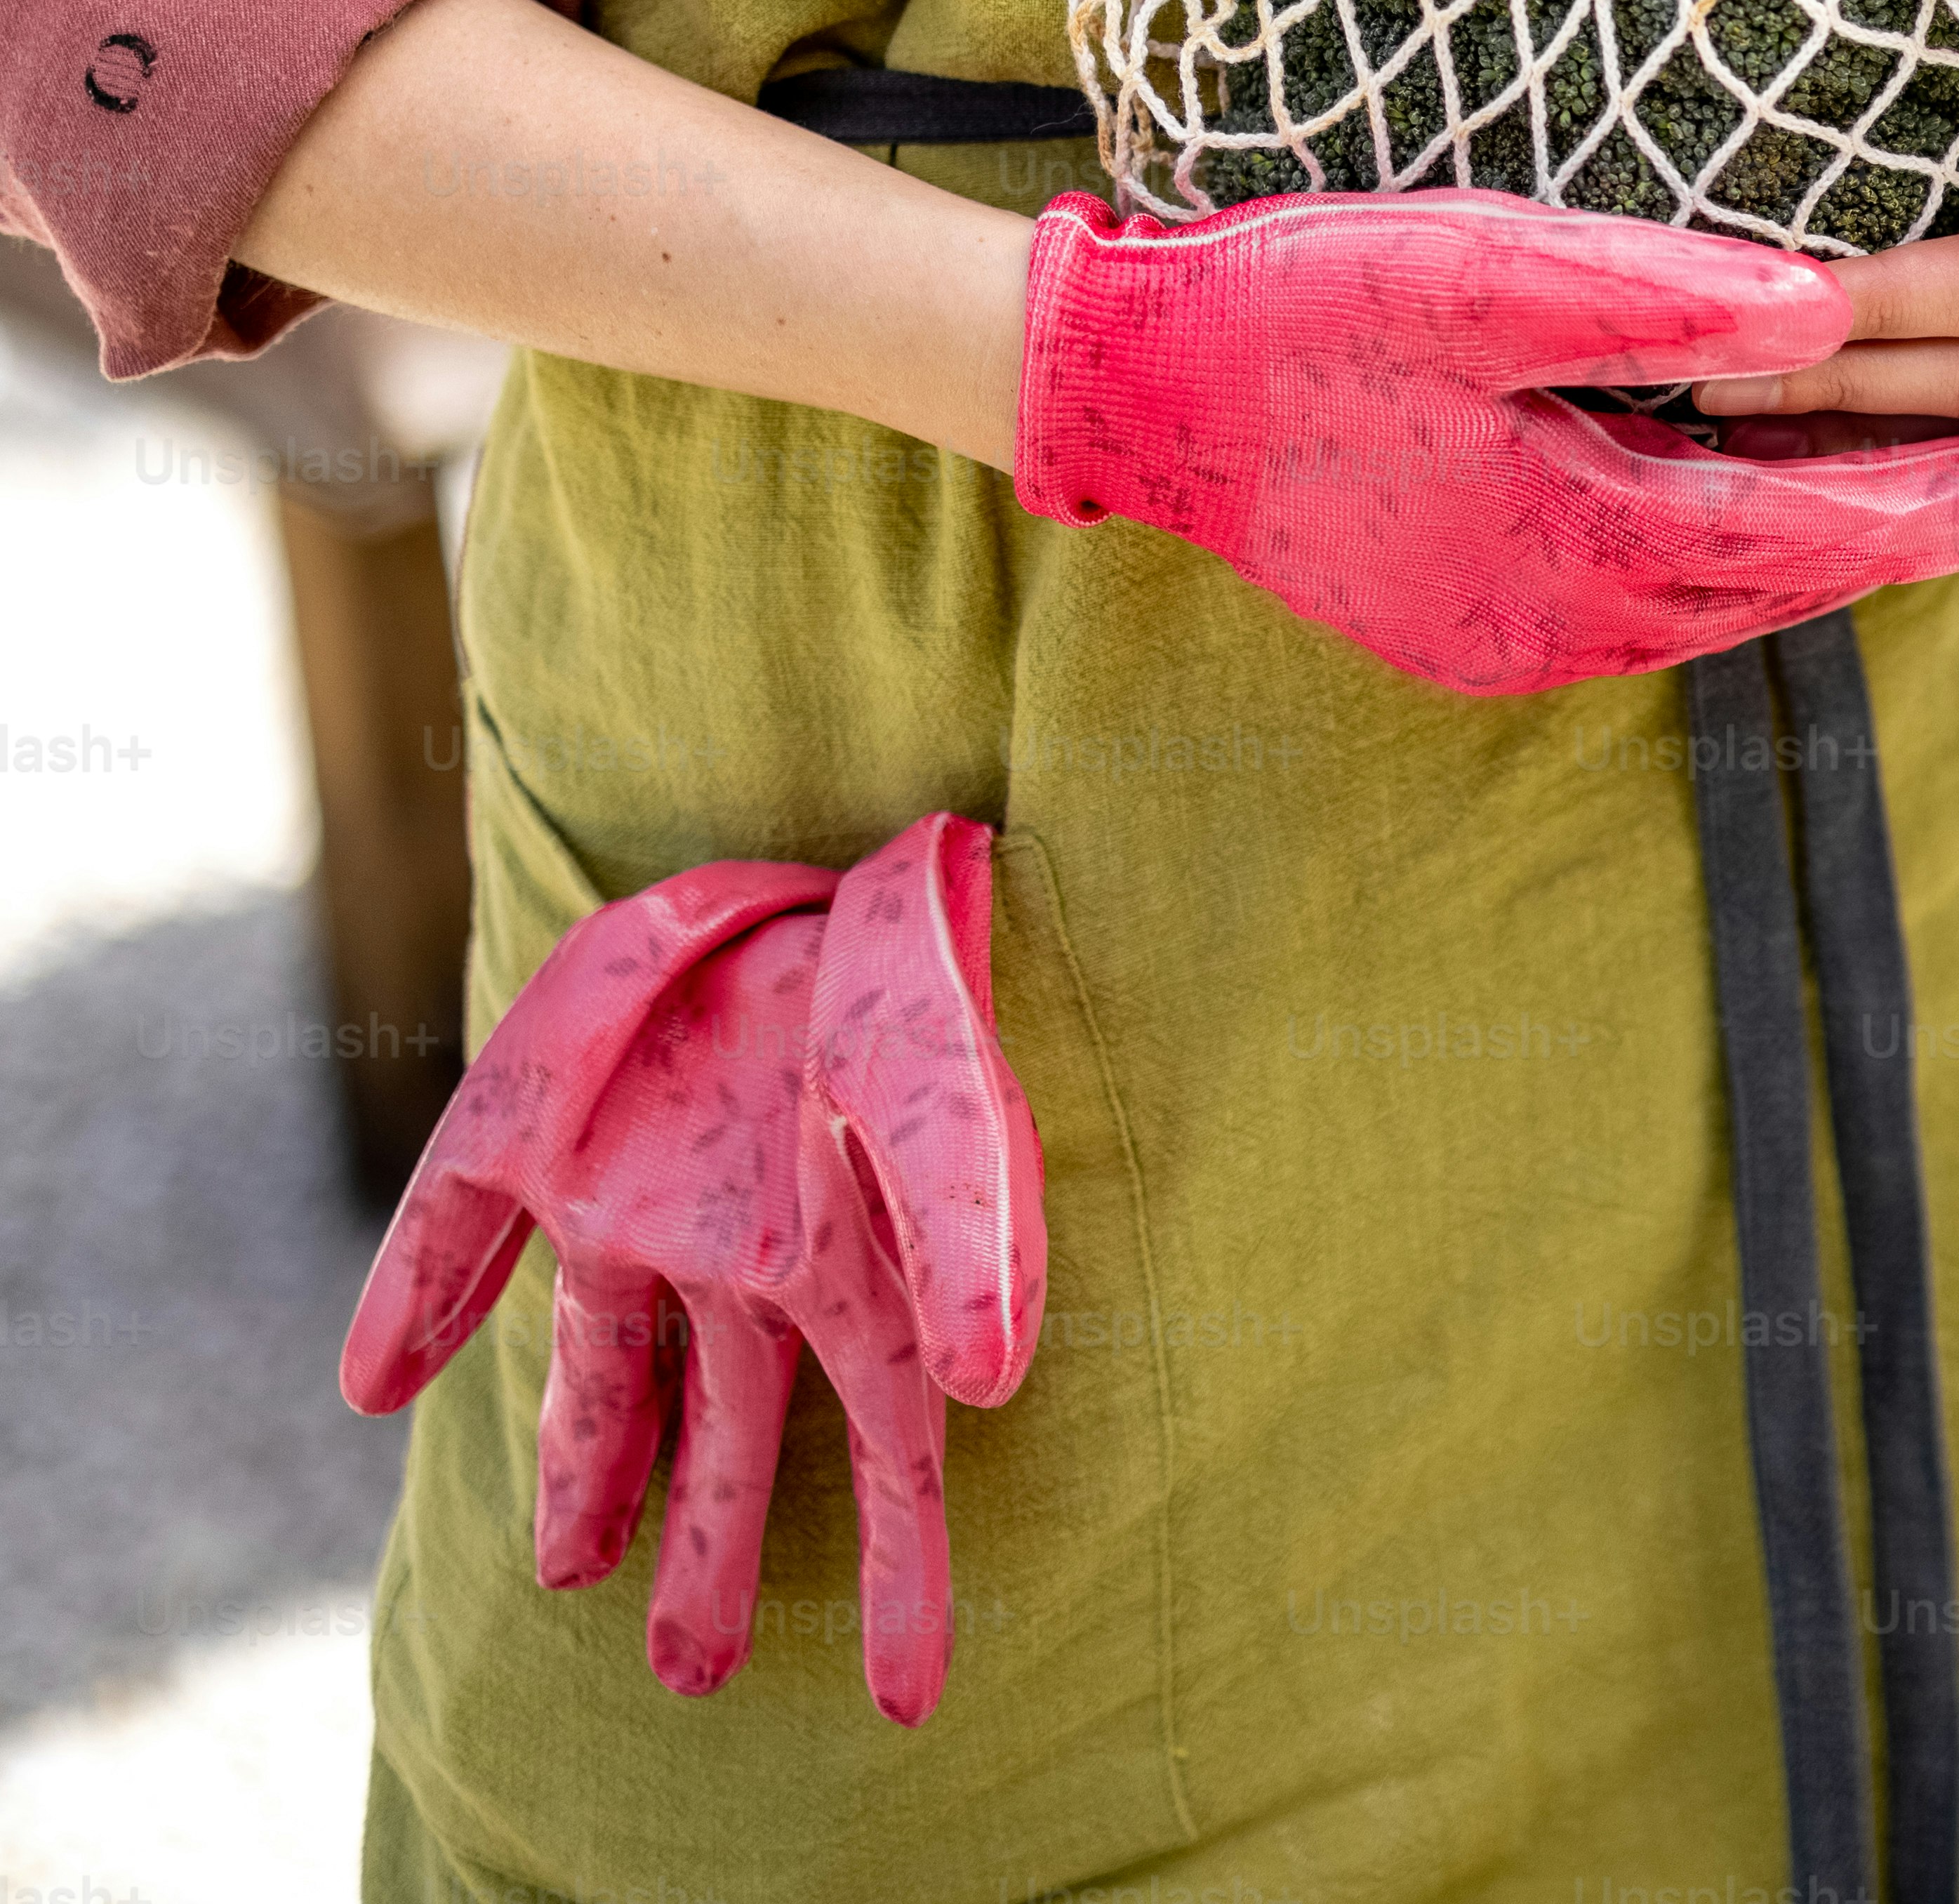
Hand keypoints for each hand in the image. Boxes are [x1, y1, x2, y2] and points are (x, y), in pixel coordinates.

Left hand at [340, 819, 1040, 1724]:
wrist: (827, 849)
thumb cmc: (899, 969)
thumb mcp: (933, 1095)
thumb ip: (964, 1226)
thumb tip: (983, 1384)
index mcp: (835, 1271)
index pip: (882, 1458)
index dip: (906, 1583)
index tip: (913, 1702)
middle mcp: (736, 1254)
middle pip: (734, 1442)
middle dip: (721, 1561)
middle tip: (696, 1677)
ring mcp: (632, 1199)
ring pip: (607, 1377)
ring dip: (590, 1482)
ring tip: (576, 1587)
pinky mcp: (533, 1134)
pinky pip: (457, 1227)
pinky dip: (412, 1299)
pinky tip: (382, 1383)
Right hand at [1010, 190, 1958, 695]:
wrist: (1132, 388)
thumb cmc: (1302, 308)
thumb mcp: (1488, 273)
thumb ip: (1662, 294)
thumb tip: (1835, 306)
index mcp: (1588, 541)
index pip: (1830, 523)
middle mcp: (1567, 622)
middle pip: (1799, 572)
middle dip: (1930, 518)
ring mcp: (1517, 636)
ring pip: (1732, 591)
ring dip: (1840, 531)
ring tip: (1956, 471)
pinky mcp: (1476, 619)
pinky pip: (1655, 591)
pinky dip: (1742, 541)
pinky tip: (1784, 488)